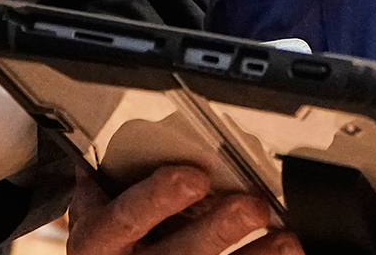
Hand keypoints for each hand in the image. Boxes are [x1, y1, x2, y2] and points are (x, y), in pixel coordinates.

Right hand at [67, 165, 298, 254]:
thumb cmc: (100, 237)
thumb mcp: (90, 206)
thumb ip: (110, 178)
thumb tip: (136, 133)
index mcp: (98, 239)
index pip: (128, 217)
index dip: (160, 198)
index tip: (195, 177)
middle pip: (177, 254)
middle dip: (218, 231)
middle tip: (252, 207)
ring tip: (285, 240)